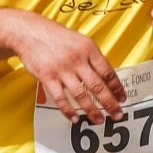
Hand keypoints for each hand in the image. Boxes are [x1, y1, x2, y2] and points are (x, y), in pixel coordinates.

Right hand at [11, 14, 125, 124]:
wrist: (30, 32)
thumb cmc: (56, 36)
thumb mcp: (79, 40)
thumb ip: (91, 57)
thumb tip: (105, 76)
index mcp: (88, 48)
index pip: (107, 71)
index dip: (117, 87)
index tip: (122, 98)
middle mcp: (77, 59)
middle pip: (98, 86)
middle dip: (110, 103)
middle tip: (117, 114)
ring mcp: (62, 69)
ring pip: (81, 95)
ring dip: (92, 110)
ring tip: (99, 120)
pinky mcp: (48, 77)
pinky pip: (60, 98)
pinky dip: (68, 110)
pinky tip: (75, 118)